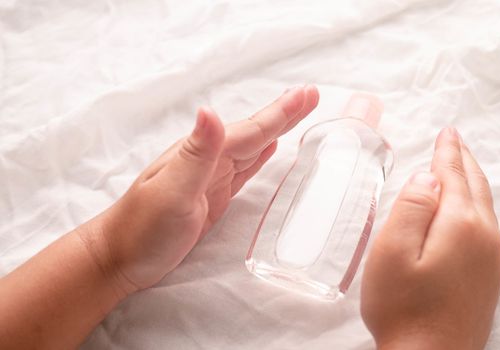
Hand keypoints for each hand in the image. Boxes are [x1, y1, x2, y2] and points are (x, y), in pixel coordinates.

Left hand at [83, 85, 318, 293]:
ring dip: (276, 130)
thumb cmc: (143, 229)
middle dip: (284, 114)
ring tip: (296, 114)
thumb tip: (211, 111)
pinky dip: (260, 156)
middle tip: (311, 95)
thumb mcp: (171, 192)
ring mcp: (210, 178)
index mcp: (202, 155)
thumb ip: (196, 155)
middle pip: (255, 133)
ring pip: (252, 148)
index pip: (250, 130)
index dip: (281, 113)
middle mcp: (208, 160)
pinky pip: (244, 170)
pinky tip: (268, 149)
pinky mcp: (213, 197)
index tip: (308, 93)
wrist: (118, 259)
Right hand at [361, 128, 499, 349]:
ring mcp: (492, 258)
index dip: (447, 152)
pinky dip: (476, 204)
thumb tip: (427, 177)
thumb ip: (410, 207)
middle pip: (475, 186)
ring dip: (471, 181)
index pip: (453, 176)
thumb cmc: (402, 307)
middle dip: (463, 160)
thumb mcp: (391, 252)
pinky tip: (466, 208)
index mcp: (461, 224)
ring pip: (485, 205)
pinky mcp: (490, 276)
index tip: (447, 131)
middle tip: (453, 139)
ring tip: (460, 165)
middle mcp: (485, 236)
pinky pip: (487, 225)